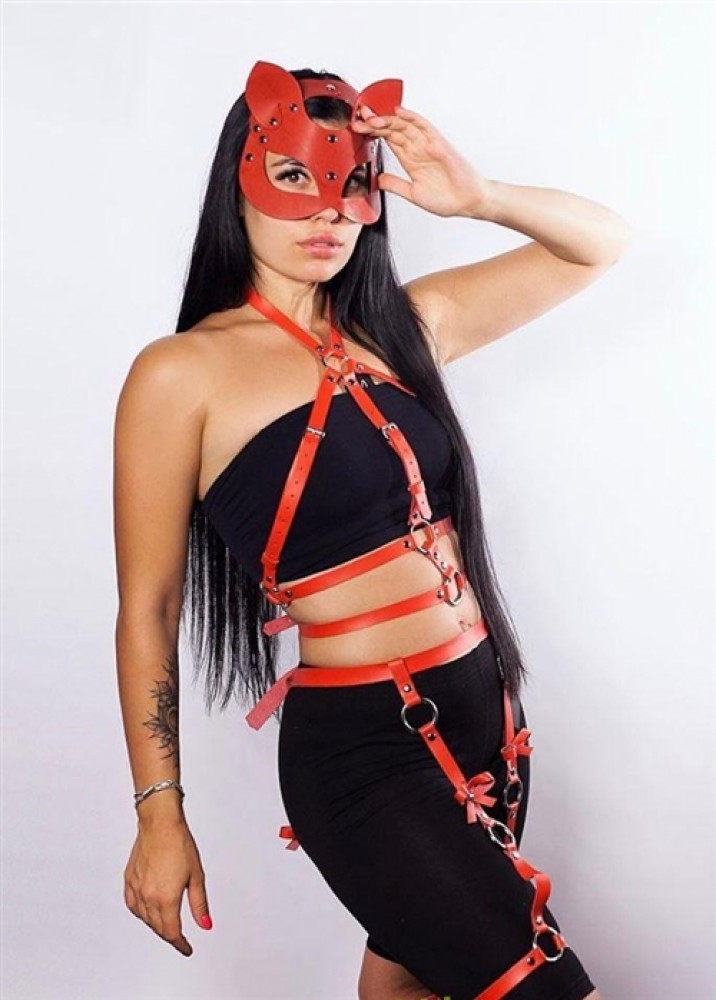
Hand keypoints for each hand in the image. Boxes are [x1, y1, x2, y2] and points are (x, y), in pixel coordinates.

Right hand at [123, 820, 211, 956]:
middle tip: (181, 937)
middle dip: (170, 935)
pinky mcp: (129, 880)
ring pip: (145, 918)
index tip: (187, 949)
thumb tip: (205, 924)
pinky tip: (147, 911)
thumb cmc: (179, 844)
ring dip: (156, 925)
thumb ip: (199, 904)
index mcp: (166, 899)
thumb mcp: (196, 876)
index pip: (172, 933)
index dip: (180, 944)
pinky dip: (141, 913)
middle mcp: (148, 897)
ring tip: (167, 923)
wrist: (160, 823)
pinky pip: (133, 906)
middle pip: (158, 928)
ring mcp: (136, 889)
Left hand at [352, 104, 492, 218]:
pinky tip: (398, 111)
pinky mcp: (439, 143)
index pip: (388, 140)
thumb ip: (395, 184)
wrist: (467, 201)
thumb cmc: (447, 198)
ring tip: (370, 116)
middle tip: (358, 119)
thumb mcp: (413, 193)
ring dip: (387, 119)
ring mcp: (427, 145)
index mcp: (411, 160)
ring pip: (404, 125)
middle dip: (374, 123)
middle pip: (392, 130)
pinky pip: (424, 126)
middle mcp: (418, 149)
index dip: (372, 134)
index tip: (357, 130)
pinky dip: (411, 117)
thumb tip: (377, 179)